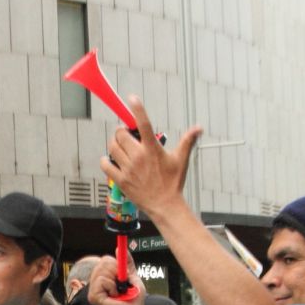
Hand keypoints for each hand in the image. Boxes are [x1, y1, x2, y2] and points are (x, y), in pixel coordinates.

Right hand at [86, 255, 145, 304]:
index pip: (105, 259)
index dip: (115, 263)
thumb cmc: (134, 297)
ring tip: (117, 291)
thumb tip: (118, 248)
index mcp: (105, 275)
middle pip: (103, 262)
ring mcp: (93, 289)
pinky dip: (111, 286)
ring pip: (101, 271)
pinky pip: (101, 281)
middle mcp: (97, 281)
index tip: (122, 272)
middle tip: (121, 283)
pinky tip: (114, 295)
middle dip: (116, 271)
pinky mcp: (93, 296)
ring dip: (114, 281)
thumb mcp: (133, 276)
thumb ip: (127, 262)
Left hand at [100, 96, 200, 217]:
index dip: (137, 109)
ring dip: (114, 144)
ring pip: (112, 148)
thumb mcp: (181, 160)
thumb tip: (199, 128)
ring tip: (120, 146)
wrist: (165, 205)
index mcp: (153, 149)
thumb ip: (187, 141)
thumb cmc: (173, 183)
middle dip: (121, 131)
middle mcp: (139, 157)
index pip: (144, 124)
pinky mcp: (121, 180)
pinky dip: (105, 160)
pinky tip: (110, 159)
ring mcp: (128, 169)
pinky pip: (106, 165)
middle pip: (121, 134)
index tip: (132, 98)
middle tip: (125, 134)